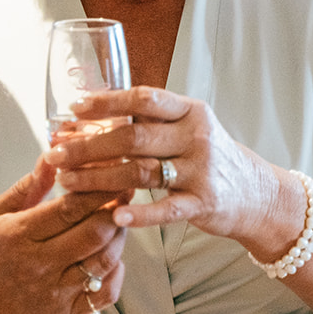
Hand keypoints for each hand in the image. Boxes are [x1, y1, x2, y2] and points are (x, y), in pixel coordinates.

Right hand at [0, 156, 128, 313]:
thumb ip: (28, 186)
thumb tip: (53, 156)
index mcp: (18, 236)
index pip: (70, 209)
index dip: (98, 191)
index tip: (114, 175)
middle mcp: (39, 266)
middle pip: (93, 234)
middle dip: (115, 211)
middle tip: (125, 194)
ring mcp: (54, 293)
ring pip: (103, 262)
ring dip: (118, 238)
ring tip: (117, 222)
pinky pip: (103, 294)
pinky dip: (116, 274)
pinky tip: (111, 257)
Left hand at [47, 86, 282, 247]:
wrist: (257, 193)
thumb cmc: (209, 157)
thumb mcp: (187, 128)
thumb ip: (149, 121)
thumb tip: (89, 117)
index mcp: (189, 111)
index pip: (144, 98)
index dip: (107, 101)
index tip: (74, 109)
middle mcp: (196, 136)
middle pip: (134, 136)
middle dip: (88, 145)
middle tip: (55, 153)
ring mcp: (201, 170)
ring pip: (141, 172)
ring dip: (99, 178)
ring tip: (67, 183)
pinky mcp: (204, 203)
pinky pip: (166, 209)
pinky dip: (139, 214)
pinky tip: (114, 215)